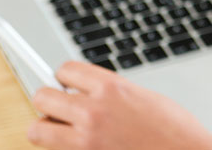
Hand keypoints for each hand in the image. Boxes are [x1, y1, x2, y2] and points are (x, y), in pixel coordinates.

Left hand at [28, 61, 211, 149]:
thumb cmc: (174, 131)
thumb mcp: (142, 97)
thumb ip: (111, 93)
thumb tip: (88, 93)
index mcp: (111, 87)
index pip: (65, 70)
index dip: (65, 77)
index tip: (67, 84)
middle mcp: (92, 111)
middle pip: (42, 97)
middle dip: (50, 101)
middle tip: (61, 108)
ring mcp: (85, 141)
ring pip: (37, 130)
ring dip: (47, 128)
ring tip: (63, 131)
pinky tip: (85, 147)